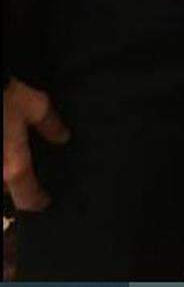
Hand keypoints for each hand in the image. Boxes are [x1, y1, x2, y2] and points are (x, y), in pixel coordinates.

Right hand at [3, 79, 68, 211]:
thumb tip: (63, 138)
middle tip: (27, 175)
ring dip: (5, 175)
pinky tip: (5, 145)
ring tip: (13, 156)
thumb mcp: (34, 105)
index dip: (37, 201)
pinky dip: (1, 160)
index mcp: (12, 167)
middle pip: (6, 190)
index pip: (27, 198)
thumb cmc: (6, 96)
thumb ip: (50, 124)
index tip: (45, 201)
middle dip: (15, 186)